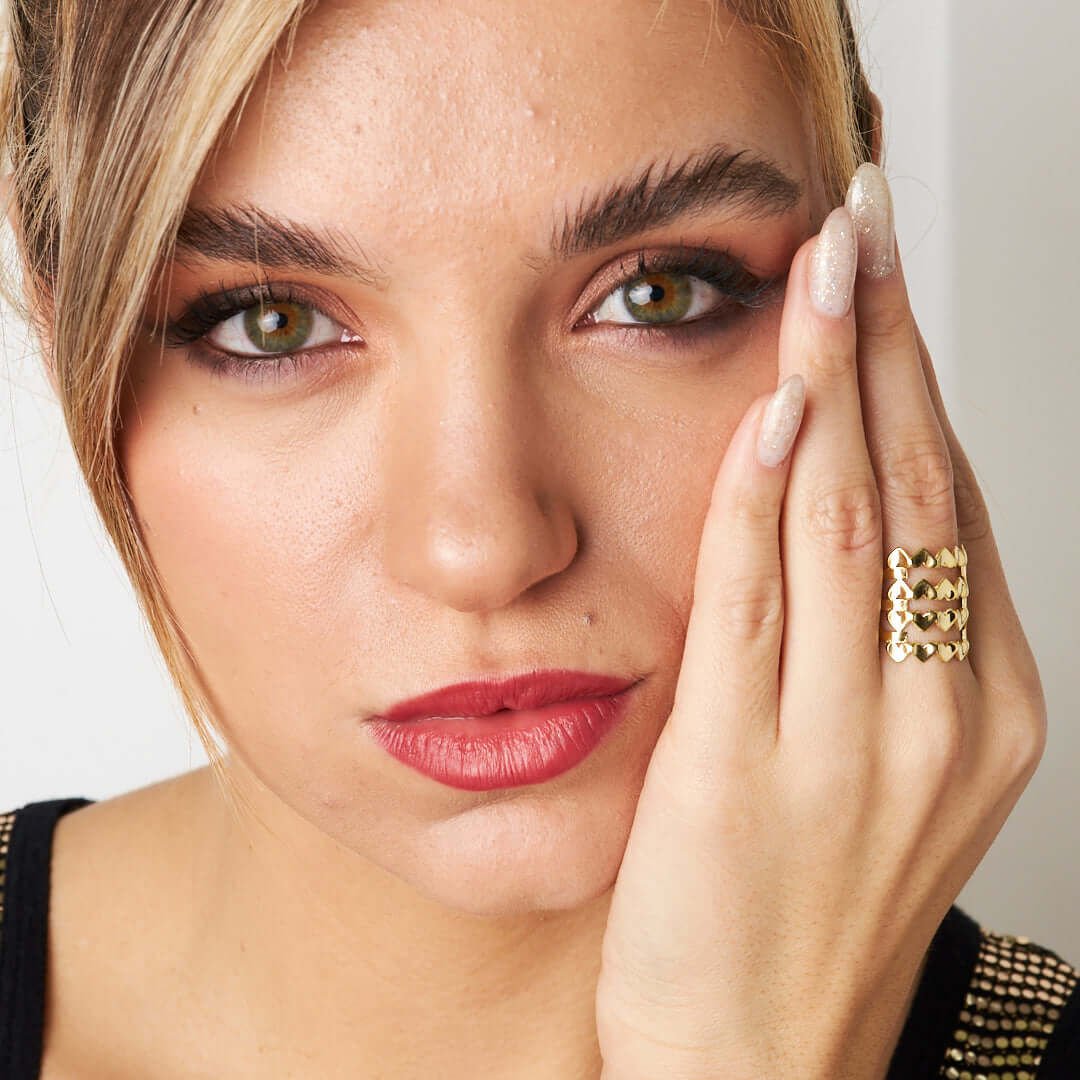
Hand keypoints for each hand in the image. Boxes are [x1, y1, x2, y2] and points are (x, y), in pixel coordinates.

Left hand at [593, 165, 1046, 1079]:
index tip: (889, 295)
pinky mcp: (746, 769)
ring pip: (850, 524)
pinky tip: (770, 412)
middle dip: (888, 346)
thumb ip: (868, 650)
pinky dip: (764, 497)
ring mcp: (850, 746)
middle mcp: (935, 719)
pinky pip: (759, 601)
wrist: (757, 1069)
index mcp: (978, 715)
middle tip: (864, 235)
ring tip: (824, 275)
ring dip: (837, 384)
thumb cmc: (806, 920)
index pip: (947, 511)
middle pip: (912, 490)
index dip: (919, 387)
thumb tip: (835, 515)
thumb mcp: (875, 776)